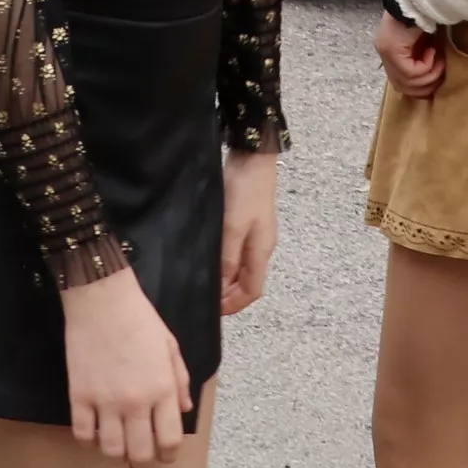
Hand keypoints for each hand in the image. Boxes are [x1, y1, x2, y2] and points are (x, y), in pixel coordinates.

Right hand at [59, 267, 191, 466]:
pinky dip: (88, 439)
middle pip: (139, 454)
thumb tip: (184, 409)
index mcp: (162, 390)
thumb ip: (180, 380)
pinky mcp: (78, 395)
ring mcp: (105, 401)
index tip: (165, 455)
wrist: (101, 299)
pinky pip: (82, 434)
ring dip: (115, 452)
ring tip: (116, 441)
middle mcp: (136, 402)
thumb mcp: (170, 346)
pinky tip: (94, 430)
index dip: (169, 455)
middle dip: (142, 460)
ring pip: (110, 450)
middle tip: (140, 453)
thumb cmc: (140, 318)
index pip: (170, 441)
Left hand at [219, 149, 279, 315]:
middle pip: (249, 282)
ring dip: (227, 279)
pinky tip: (212, 257)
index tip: (213, 311)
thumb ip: (228, 258)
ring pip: (243, 268)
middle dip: (229, 295)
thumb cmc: (244, 191)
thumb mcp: (232, 227)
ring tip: (205, 281)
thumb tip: (222, 287)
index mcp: (261, 251)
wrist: (253, 156)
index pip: (253, 291)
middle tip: (205, 299)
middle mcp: (262, 247)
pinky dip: (227, 262)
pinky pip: (239, 252)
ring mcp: (257, 234)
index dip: (234, 305)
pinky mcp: (248, 221)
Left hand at [374, 10, 445, 100]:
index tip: (438, 83)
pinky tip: (433, 51)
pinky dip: (427, 66)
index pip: (399, 81)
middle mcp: (384, 53)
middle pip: (401, 86)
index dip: (419, 88)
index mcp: (391, 49)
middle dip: (425, 87)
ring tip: (441, 60)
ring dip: (430, 75)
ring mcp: (386, 53)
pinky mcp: (392, 52)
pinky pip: (411, 72)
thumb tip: (437, 74)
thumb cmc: (427, 12)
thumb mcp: (427, 38)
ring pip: (406, 83)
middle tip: (442, 77)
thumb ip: (425, 54)